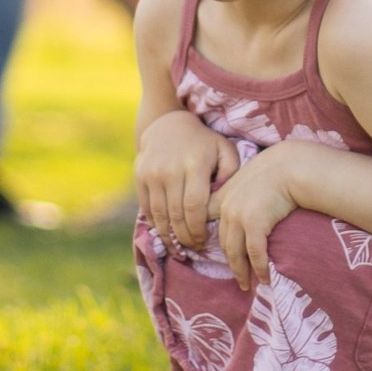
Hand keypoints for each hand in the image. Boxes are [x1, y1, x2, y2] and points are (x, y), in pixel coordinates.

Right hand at [136, 112, 239, 251]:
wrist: (168, 123)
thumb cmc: (203, 142)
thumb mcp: (224, 150)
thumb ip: (231, 173)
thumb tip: (226, 200)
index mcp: (195, 164)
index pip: (195, 207)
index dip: (198, 229)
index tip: (204, 241)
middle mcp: (171, 169)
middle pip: (176, 215)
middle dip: (185, 237)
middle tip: (194, 248)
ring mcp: (153, 172)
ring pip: (159, 215)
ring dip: (168, 236)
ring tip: (179, 247)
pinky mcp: (140, 175)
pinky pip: (146, 207)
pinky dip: (155, 224)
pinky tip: (165, 232)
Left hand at [208, 142, 300, 289]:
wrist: (289, 166)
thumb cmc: (273, 169)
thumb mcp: (248, 178)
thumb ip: (239, 194)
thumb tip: (241, 211)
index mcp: (223, 196)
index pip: (205, 221)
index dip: (203, 237)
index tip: (205, 252)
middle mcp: (227, 208)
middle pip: (224, 243)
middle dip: (230, 263)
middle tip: (237, 277)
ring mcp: (239, 216)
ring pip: (236, 253)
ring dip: (242, 272)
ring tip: (247, 284)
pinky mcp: (254, 224)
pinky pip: (255, 254)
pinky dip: (259, 268)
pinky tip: (265, 278)